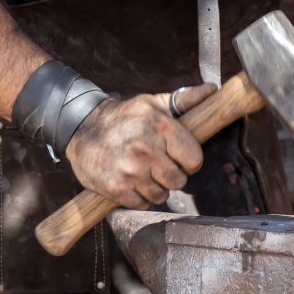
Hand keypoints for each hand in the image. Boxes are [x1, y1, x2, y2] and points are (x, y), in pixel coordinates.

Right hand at [64, 84, 215, 207]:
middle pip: (179, 180)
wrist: (81, 128)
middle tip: (161, 166)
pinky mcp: (116, 188)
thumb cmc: (125, 116)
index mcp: (161, 126)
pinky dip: (140, 197)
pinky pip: (142, 204)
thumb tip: (212, 90)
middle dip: (173, 176)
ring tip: (146, 173)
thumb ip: (185, 100)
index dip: (190, 160)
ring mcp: (131, 171)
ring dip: (157, 188)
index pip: (195, 159)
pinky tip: (133, 182)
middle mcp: (146, 149)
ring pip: (162, 195)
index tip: (179, 157)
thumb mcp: (154, 104)